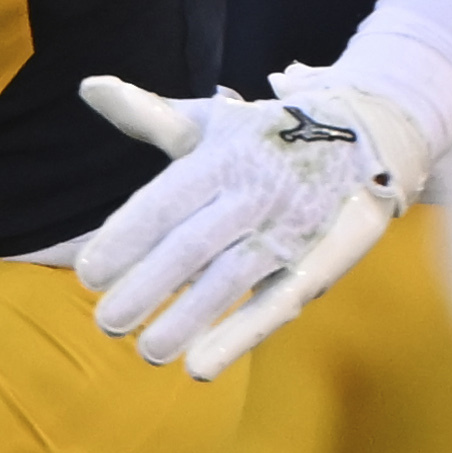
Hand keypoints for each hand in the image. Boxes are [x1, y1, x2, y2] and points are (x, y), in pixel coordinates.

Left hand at [73, 67, 435, 380]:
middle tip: (106, 322)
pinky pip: (275, 303)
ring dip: (188, 319)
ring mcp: (287, 231)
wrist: (365, 137)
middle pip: (193, 247)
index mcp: (221, 159)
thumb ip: (149, 115)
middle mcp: (253, 195)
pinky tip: (201, 364)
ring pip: (231, 280)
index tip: (86, 273)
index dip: (125, 239)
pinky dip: (239, 336)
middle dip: (146, 287)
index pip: (164, 202)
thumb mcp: (211, 120)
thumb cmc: (264, 135)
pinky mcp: (314, 263)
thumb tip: (89, 87)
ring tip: (146, 350)